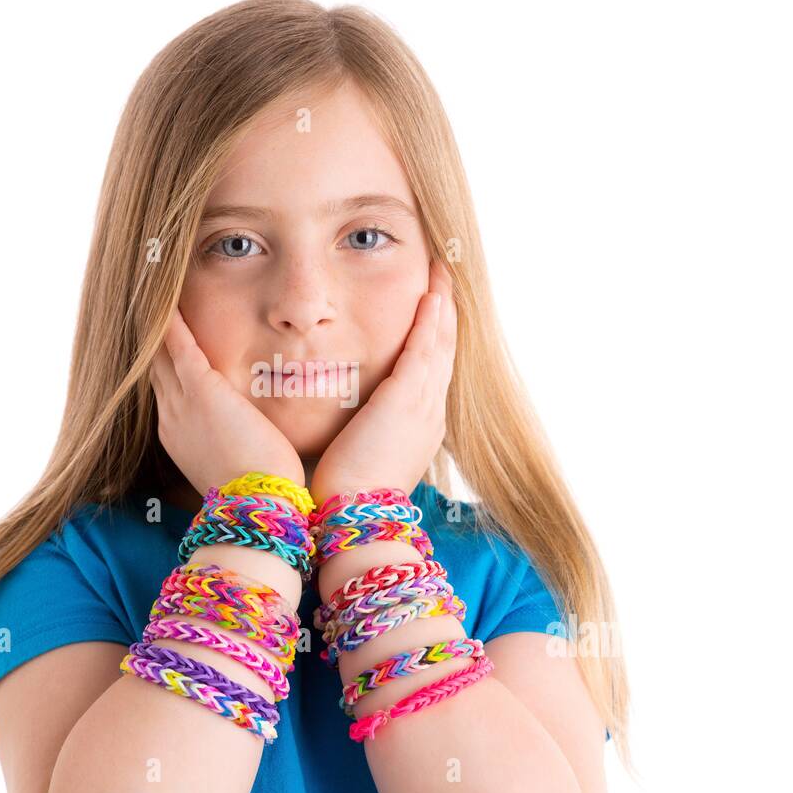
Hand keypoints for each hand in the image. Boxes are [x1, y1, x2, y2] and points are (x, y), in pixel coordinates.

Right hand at [149, 304, 305, 497]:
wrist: (255, 508)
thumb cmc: (258, 492)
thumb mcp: (238, 463)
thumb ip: (236, 440)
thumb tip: (251, 433)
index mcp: (180, 435)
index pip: (167, 388)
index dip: (162, 361)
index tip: (161, 337)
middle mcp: (172, 417)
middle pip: (154, 366)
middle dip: (151, 336)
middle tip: (147, 302)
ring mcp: (181, 404)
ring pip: (159, 352)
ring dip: (157, 321)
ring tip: (154, 289)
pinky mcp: (201, 391)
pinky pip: (177, 345)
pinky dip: (170, 320)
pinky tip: (167, 296)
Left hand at [311, 259, 457, 503]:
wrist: (354, 518)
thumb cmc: (347, 496)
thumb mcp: (362, 456)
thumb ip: (361, 433)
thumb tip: (346, 424)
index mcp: (419, 427)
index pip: (430, 372)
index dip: (434, 338)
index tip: (431, 311)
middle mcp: (428, 413)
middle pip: (444, 352)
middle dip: (445, 315)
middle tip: (445, 280)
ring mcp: (422, 406)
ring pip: (440, 344)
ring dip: (442, 307)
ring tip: (442, 274)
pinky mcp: (406, 400)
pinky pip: (425, 349)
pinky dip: (430, 320)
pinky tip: (431, 293)